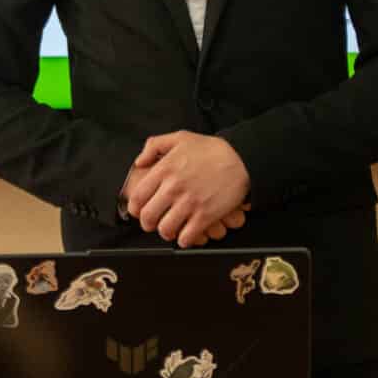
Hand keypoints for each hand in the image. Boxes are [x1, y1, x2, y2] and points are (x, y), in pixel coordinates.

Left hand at [126, 132, 251, 248]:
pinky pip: (186, 238)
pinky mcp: (205, 216)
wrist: (242, 159)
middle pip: (148, 218)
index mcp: (164, 170)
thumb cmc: (212, 149)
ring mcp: (189, 203)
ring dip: (167, 232)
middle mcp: (174, 188)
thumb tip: (139, 162)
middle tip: (154, 222)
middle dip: (148, 224)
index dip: (135, 208)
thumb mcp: (181, 137)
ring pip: (165, 230)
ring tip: (171, 228)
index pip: (137, 197)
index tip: (140, 210)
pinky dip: (184, 239)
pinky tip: (187, 233)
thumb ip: (154, 145)